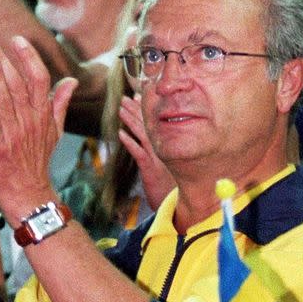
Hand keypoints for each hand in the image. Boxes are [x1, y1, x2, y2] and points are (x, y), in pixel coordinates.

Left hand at [0, 35, 76, 219]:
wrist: (28, 192)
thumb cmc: (37, 161)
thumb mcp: (55, 131)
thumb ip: (60, 103)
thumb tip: (71, 81)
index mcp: (43, 115)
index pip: (40, 79)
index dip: (29, 57)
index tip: (17, 40)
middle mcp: (30, 121)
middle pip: (19, 84)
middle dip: (4, 59)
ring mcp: (14, 134)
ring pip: (5, 98)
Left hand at [118, 92, 174, 209]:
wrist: (182, 204)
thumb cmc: (175, 187)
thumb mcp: (173, 167)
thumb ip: (169, 154)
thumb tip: (165, 145)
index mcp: (171, 145)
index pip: (159, 122)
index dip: (147, 109)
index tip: (139, 98)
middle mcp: (166, 148)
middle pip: (149, 124)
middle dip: (136, 109)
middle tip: (125, 98)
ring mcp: (158, 158)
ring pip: (143, 134)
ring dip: (130, 120)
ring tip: (120, 109)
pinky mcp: (150, 169)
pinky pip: (138, 152)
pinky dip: (129, 142)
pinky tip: (120, 134)